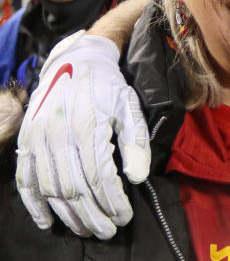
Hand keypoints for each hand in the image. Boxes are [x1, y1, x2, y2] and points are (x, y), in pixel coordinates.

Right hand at [15, 31, 149, 238]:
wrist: (75, 63)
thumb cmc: (108, 87)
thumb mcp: (130, 107)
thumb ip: (136, 141)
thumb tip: (138, 177)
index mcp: (87, 127)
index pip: (100, 176)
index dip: (113, 201)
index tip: (125, 216)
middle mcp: (58, 135)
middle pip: (75, 188)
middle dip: (93, 215)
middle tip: (108, 231)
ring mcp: (38, 140)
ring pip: (52, 189)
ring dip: (69, 215)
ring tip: (88, 230)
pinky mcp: (27, 142)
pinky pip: (26, 180)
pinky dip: (35, 205)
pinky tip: (48, 222)